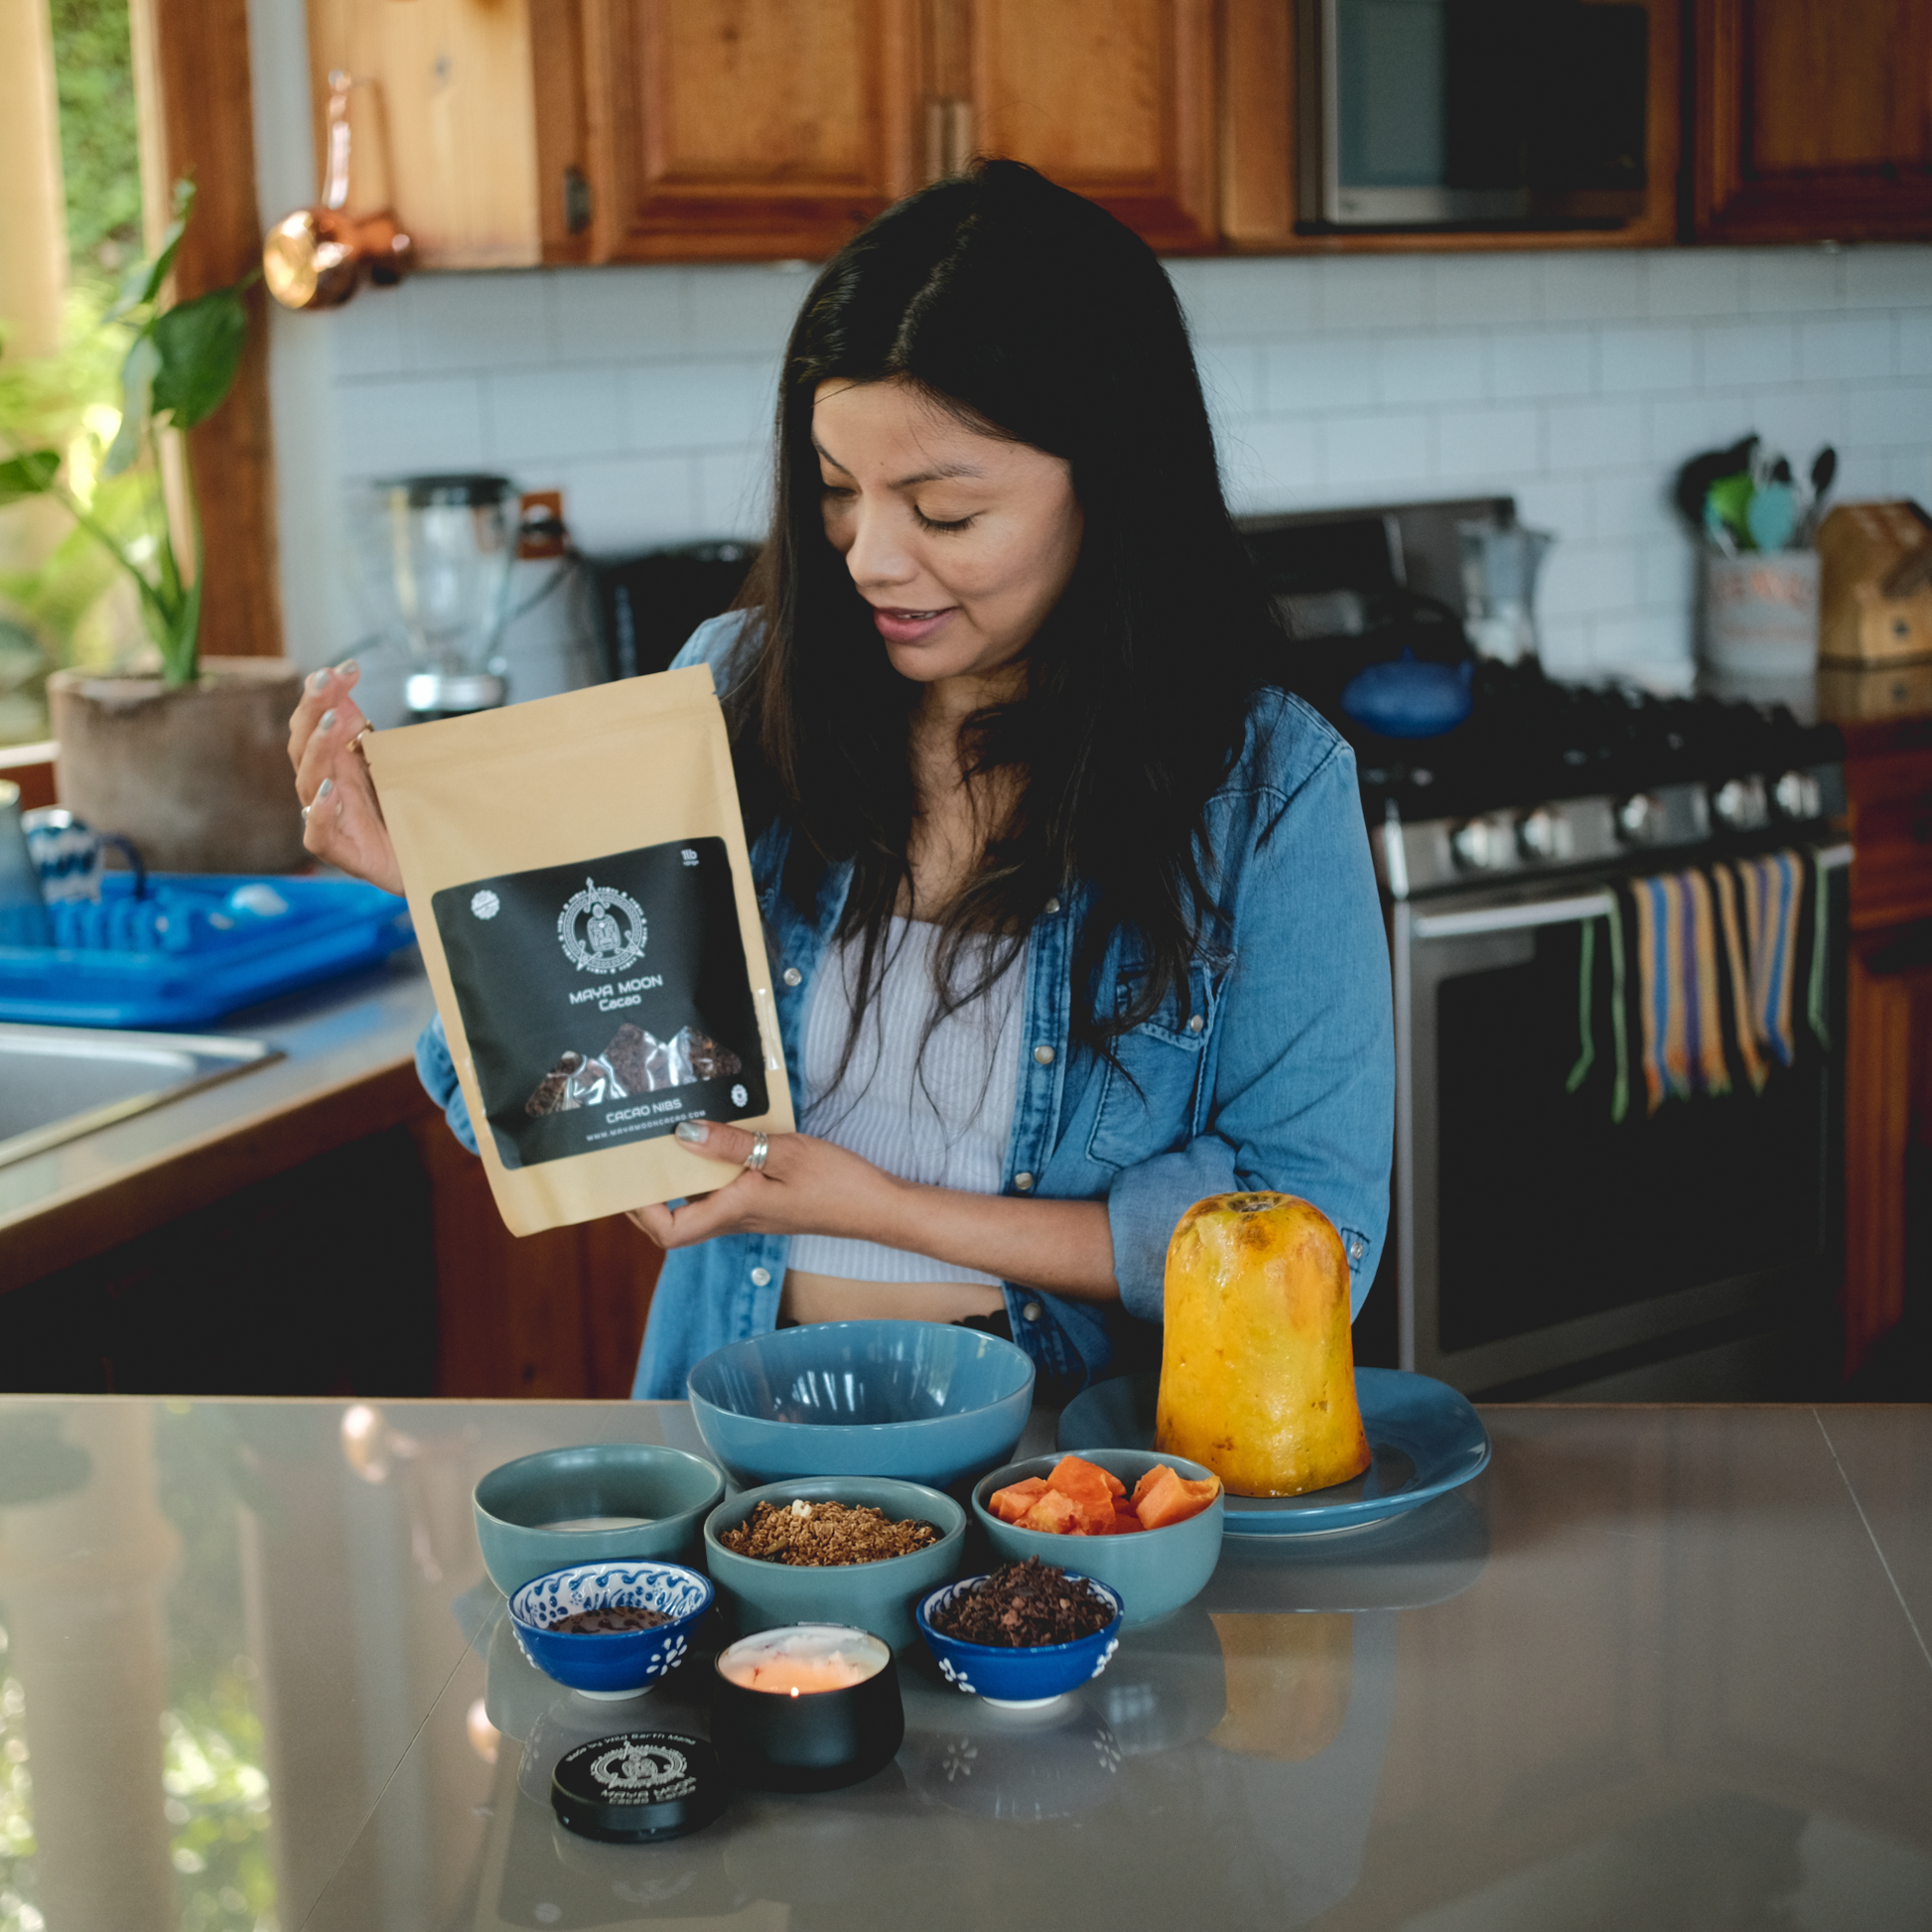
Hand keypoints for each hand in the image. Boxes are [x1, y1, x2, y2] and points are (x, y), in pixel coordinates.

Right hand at [288, 660, 404, 894]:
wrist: (429, 866)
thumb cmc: (405, 815)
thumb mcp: (395, 765)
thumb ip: (371, 732)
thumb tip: (347, 686)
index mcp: (336, 762)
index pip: (317, 721)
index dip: (324, 692)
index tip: (347, 667)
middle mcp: (327, 787)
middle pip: (304, 744)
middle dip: (313, 710)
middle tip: (327, 682)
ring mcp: (331, 819)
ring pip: (309, 782)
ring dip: (318, 749)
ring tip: (333, 724)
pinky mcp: (343, 853)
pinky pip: (318, 834)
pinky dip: (321, 812)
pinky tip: (331, 791)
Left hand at [625, 1120, 902, 1250]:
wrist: (877, 1205)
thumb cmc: (837, 1183)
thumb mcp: (783, 1152)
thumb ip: (731, 1145)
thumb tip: (682, 1134)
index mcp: (734, 1212)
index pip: (669, 1232)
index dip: (640, 1212)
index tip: (627, 1180)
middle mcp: (735, 1218)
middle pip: (674, 1220)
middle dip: (648, 1192)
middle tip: (635, 1152)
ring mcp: (748, 1212)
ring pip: (697, 1202)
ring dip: (678, 1175)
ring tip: (668, 1133)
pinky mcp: (762, 1201)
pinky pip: (721, 1190)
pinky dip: (708, 1167)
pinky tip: (716, 1136)